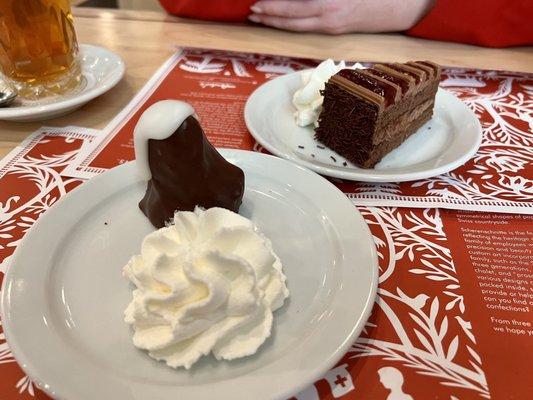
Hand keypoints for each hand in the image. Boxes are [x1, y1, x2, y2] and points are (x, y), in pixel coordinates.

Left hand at [249, 0, 434, 33]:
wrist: (405, 7)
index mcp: (331, 7)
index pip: (292, 9)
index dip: (272, 9)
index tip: (256, 6)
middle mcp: (329, 21)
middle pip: (291, 23)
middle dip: (269, 18)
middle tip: (252, 14)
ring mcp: (333, 29)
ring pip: (298, 28)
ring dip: (279, 23)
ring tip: (263, 18)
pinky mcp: (338, 31)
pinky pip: (310, 27)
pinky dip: (294, 22)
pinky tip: (286, 19)